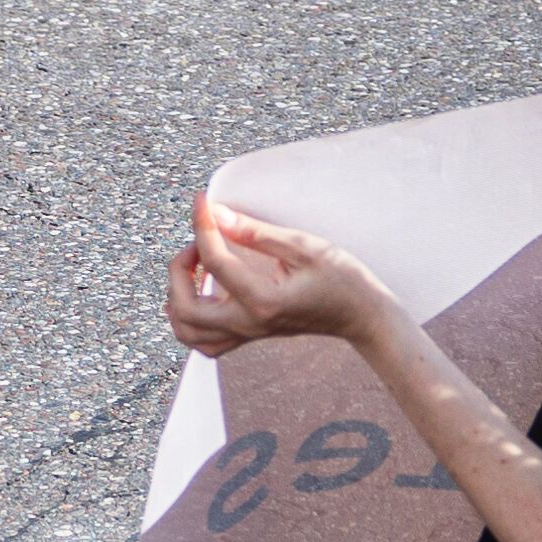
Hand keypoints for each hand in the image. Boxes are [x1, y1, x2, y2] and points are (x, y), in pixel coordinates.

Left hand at [167, 194, 389, 355]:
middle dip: (177, 269)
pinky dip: (188, 318)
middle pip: (184, 309)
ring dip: (176, 297)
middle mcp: (250, 324)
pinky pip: (204, 341)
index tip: (203, 200)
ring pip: (187, 332)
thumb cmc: (342, 278)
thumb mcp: (304, 246)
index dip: (202, 224)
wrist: (364, 316)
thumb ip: (255, 232)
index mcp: (264, 301)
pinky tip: (200, 289)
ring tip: (194, 267)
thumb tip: (216, 214)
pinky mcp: (250, 336)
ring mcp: (248, 334)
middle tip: (197, 242)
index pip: (213, 262)